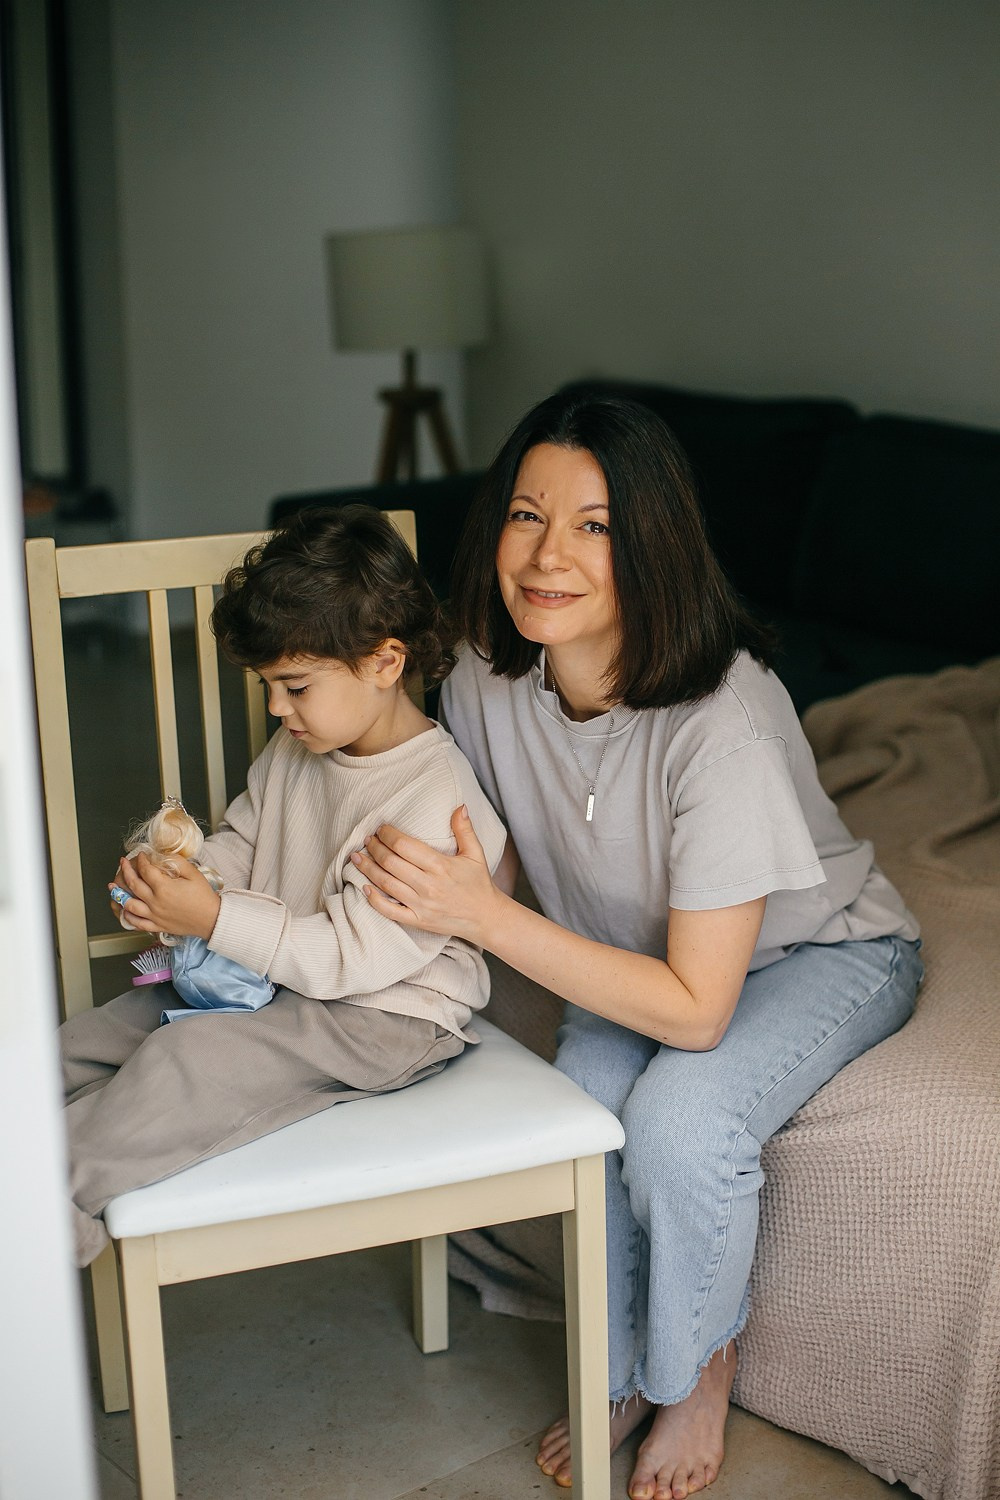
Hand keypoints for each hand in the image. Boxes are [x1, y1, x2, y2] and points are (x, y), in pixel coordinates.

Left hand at [108, 854, 220, 940]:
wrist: (211, 919)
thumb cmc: (204, 897)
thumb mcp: (193, 873)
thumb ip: (177, 861)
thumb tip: (163, 854)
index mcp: (164, 888)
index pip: (146, 870)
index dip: (141, 860)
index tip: (141, 855)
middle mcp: (155, 902)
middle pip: (133, 884)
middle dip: (126, 871)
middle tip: (123, 863)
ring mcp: (154, 915)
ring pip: (129, 904)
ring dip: (118, 894)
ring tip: (113, 886)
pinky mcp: (156, 926)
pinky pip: (136, 923)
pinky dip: (126, 916)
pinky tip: (123, 909)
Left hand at [351, 806, 503, 944]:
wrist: (486, 918)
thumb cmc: (478, 884)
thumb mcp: (476, 854)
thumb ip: (465, 829)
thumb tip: (459, 806)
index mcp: (440, 866)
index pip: (405, 846)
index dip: (388, 835)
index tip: (381, 829)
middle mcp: (428, 885)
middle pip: (391, 862)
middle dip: (374, 848)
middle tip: (367, 840)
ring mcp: (421, 905)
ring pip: (386, 884)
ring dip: (367, 869)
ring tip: (356, 857)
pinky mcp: (417, 921)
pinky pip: (389, 911)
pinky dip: (373, 900)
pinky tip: (363, 887)